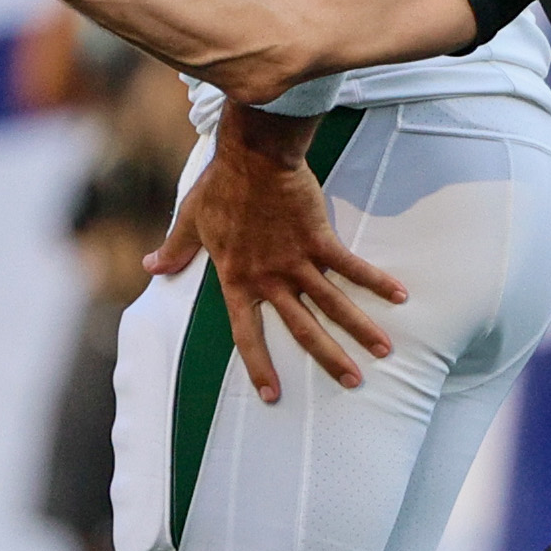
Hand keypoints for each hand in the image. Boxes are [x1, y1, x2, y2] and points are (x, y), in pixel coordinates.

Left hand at [142, 110, 407, 398]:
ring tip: (384, 351)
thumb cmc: (220, 186)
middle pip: (302, 328)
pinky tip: (399, 296)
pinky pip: (351, 266)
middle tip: (352, 382)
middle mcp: (269, 278)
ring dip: (360, 328)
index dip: (259, 365)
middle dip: (329, 358)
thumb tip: (151, 266)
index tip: (272, 395)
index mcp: (237, 279)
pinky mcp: (319, 238)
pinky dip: (376, 280)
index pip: (247, 333)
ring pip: (333, 303)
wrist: (252, 156)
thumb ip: (175, 249)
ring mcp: (296, 260)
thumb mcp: (190, 220)